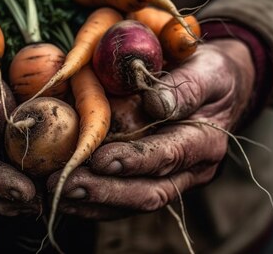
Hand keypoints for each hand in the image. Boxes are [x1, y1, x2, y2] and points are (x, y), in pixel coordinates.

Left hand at [47, 39, 254, 219]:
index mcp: (204, 142)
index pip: (169, 156)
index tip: (100, 159)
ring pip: (131, 201)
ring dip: (93, 201)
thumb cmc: (208, 74)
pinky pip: (121, 199)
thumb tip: (157, 104)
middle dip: (106, 192)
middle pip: (148, 192)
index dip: (135, 160)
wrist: (215, 86)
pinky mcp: (149, 180)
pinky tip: (63, 194)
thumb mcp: (206, 70)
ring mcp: (169, 180)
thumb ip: (185, 88)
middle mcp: (189, 170)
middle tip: (67, 184)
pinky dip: (91, 201)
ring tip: (57, 192)